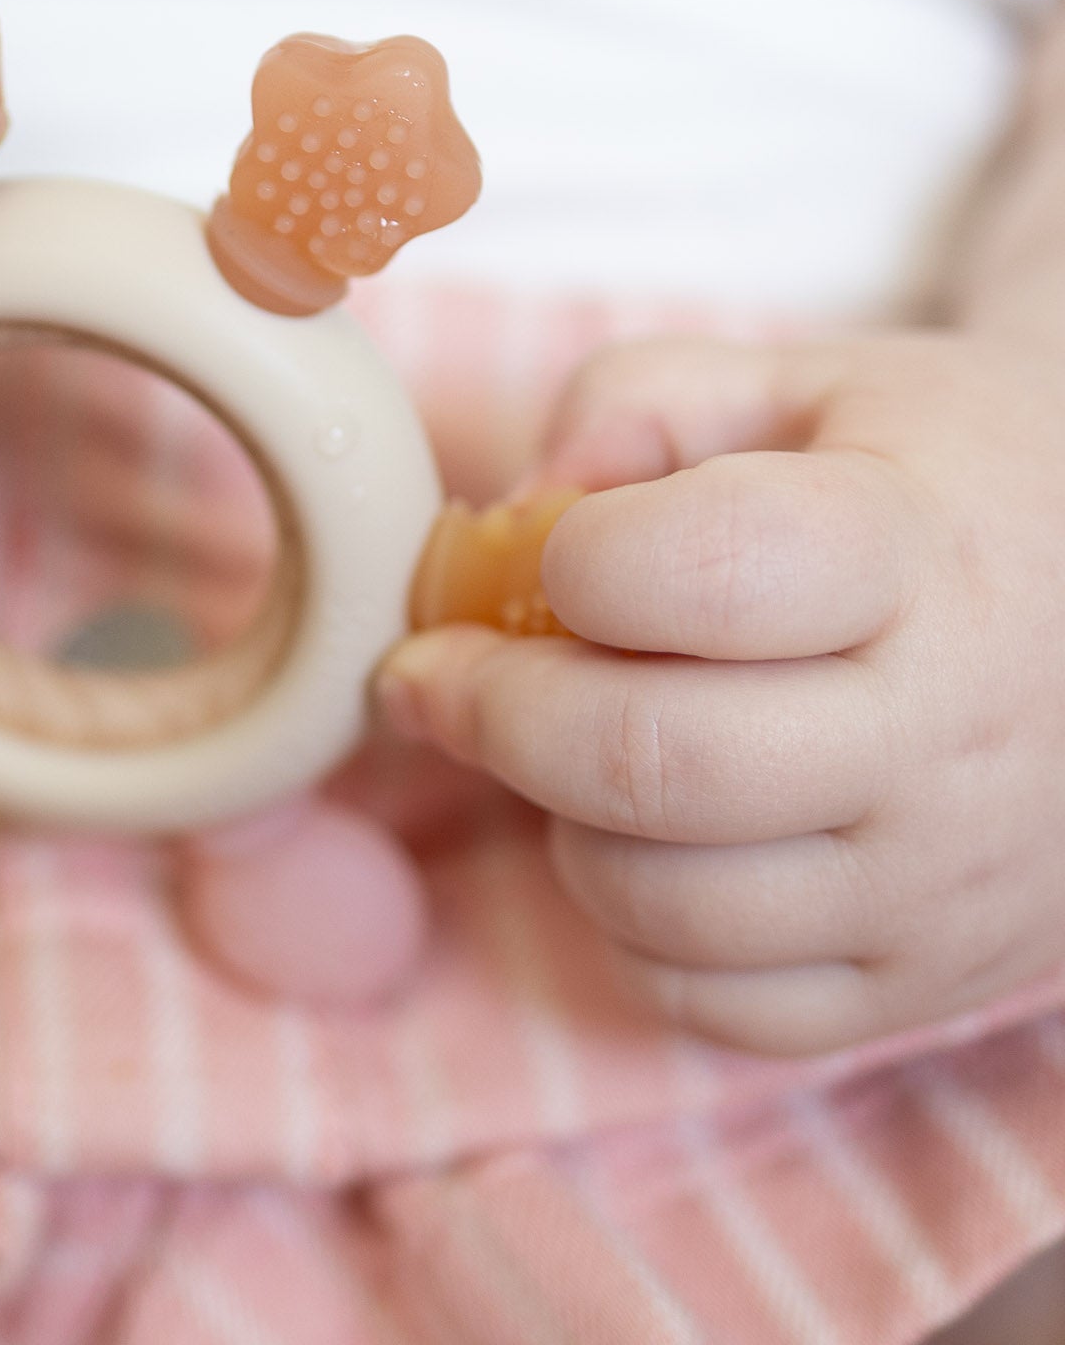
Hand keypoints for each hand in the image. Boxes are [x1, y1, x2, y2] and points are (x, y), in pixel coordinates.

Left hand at [377, 330, 1064, 1055]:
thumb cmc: (928, 476)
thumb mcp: (799, 382)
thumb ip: (632, 403)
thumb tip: (509, 519)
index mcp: (917, 549)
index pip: (703, 576)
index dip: (576, 561)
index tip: (548, 550)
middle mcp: (946, 729)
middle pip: (656, 763)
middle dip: (499, 712)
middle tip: (441, 671)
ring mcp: (945, 880)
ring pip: (668, 902)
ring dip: (557, 822)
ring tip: (561, 748)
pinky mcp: (928, 985)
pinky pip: (721, 1007)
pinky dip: (633, 930)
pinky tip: (639, 838)